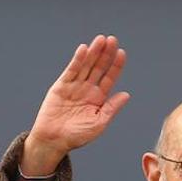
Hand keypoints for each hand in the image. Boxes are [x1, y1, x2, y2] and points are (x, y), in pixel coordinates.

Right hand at [22, 34, 130, 174]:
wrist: (54, 140)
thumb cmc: (77, 136)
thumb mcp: (99, 123)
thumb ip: (111, 108)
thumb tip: (127, 94)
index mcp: (98, 99)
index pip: (109, 78)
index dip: (115, 66)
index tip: (122, 53)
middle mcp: (87, 89)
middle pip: (98, 68)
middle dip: (106, 54)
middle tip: (113, 40)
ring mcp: (74, 86)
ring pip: (86, 66)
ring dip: (93, 53)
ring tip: (101, 40)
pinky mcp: (61, 86)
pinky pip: (71, 71)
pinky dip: (77, 60)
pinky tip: (84, 49)